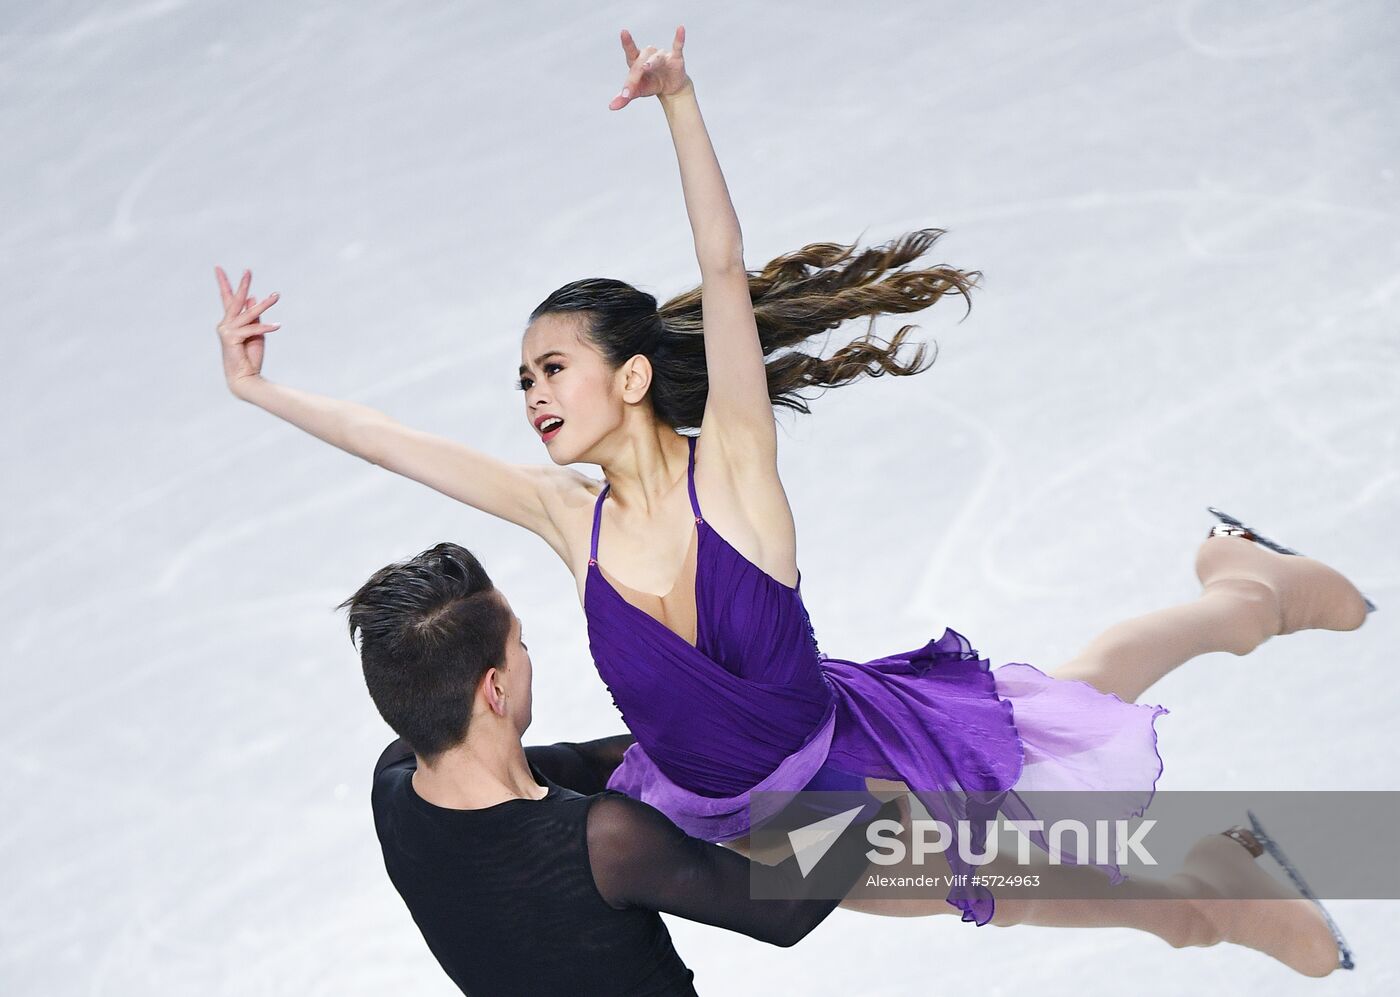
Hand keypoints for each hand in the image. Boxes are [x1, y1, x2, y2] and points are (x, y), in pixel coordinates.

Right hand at [214, 265, 279, 395]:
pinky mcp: (231, 338)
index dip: (224, 283)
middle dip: (242, 285)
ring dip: (264, 305)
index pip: (227, 299)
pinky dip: (265, 327)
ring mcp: (226, 330)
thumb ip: (254, 316)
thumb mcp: (256, 333)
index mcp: (230, 322)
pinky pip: (252, 329)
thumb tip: (254, 298)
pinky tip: (277, 325)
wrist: (245, 377)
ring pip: (248, 313)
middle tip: (248, 270)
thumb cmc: (250, 356)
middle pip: (235, 301)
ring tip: (276, 296)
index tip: (218, 268)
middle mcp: (225, 324)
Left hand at [608, 26, 689, 109]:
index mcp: (637, 61)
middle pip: (641, 61)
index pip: (631, 52)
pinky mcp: (676, 59)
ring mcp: (662, 57)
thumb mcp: (637, 92)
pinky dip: (679, 38)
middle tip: (629, 89)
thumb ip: (624, 97)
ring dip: (651, 63)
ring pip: (656, 58)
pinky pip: (678, 47)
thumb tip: (611, 107)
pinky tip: (680, 28)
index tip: (624, 32)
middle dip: (636, 74)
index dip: (627, 43)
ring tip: (646, 68)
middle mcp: (648, 55)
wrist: (670, 89)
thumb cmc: (650, 85)